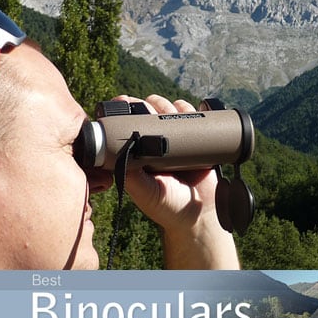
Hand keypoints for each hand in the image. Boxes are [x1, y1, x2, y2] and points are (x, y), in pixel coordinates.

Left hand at [112, 94, 239, 268]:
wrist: (199, 215)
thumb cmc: (167, 207)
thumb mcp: (144, 191)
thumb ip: (131, 175)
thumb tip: (118, 153)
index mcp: (139, 151)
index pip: (129, 121)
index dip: (126, 108)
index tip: (124, 102)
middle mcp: (156, 142)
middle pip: (151, 110)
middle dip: (151, 105)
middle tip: (155, 113)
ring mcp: (177, 139)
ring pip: (170, 109)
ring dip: (170, 106)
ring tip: (172, 115)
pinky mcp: (197, 140)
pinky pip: (193, 116)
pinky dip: (190, 109)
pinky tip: (188, 112)